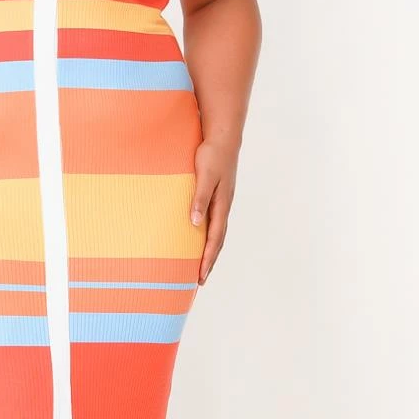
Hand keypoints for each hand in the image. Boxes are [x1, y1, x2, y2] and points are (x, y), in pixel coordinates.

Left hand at [190, 137, 238, 285]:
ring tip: (200, 265)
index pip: (214, 239)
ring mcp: (221, 202)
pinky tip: (198, 237)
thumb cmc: (212, 155)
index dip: (207, 259)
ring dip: (209, 250)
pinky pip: (213, 222)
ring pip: (216, 233)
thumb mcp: (204, 176)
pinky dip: (207, 235)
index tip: (200, 276)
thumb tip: (195, 223)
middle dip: (209, 261)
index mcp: (221, 205)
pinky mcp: (217, 196)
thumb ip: (199, 199)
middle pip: (217, 241)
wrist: (223, 137)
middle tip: (199, 280)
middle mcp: (223, 207)